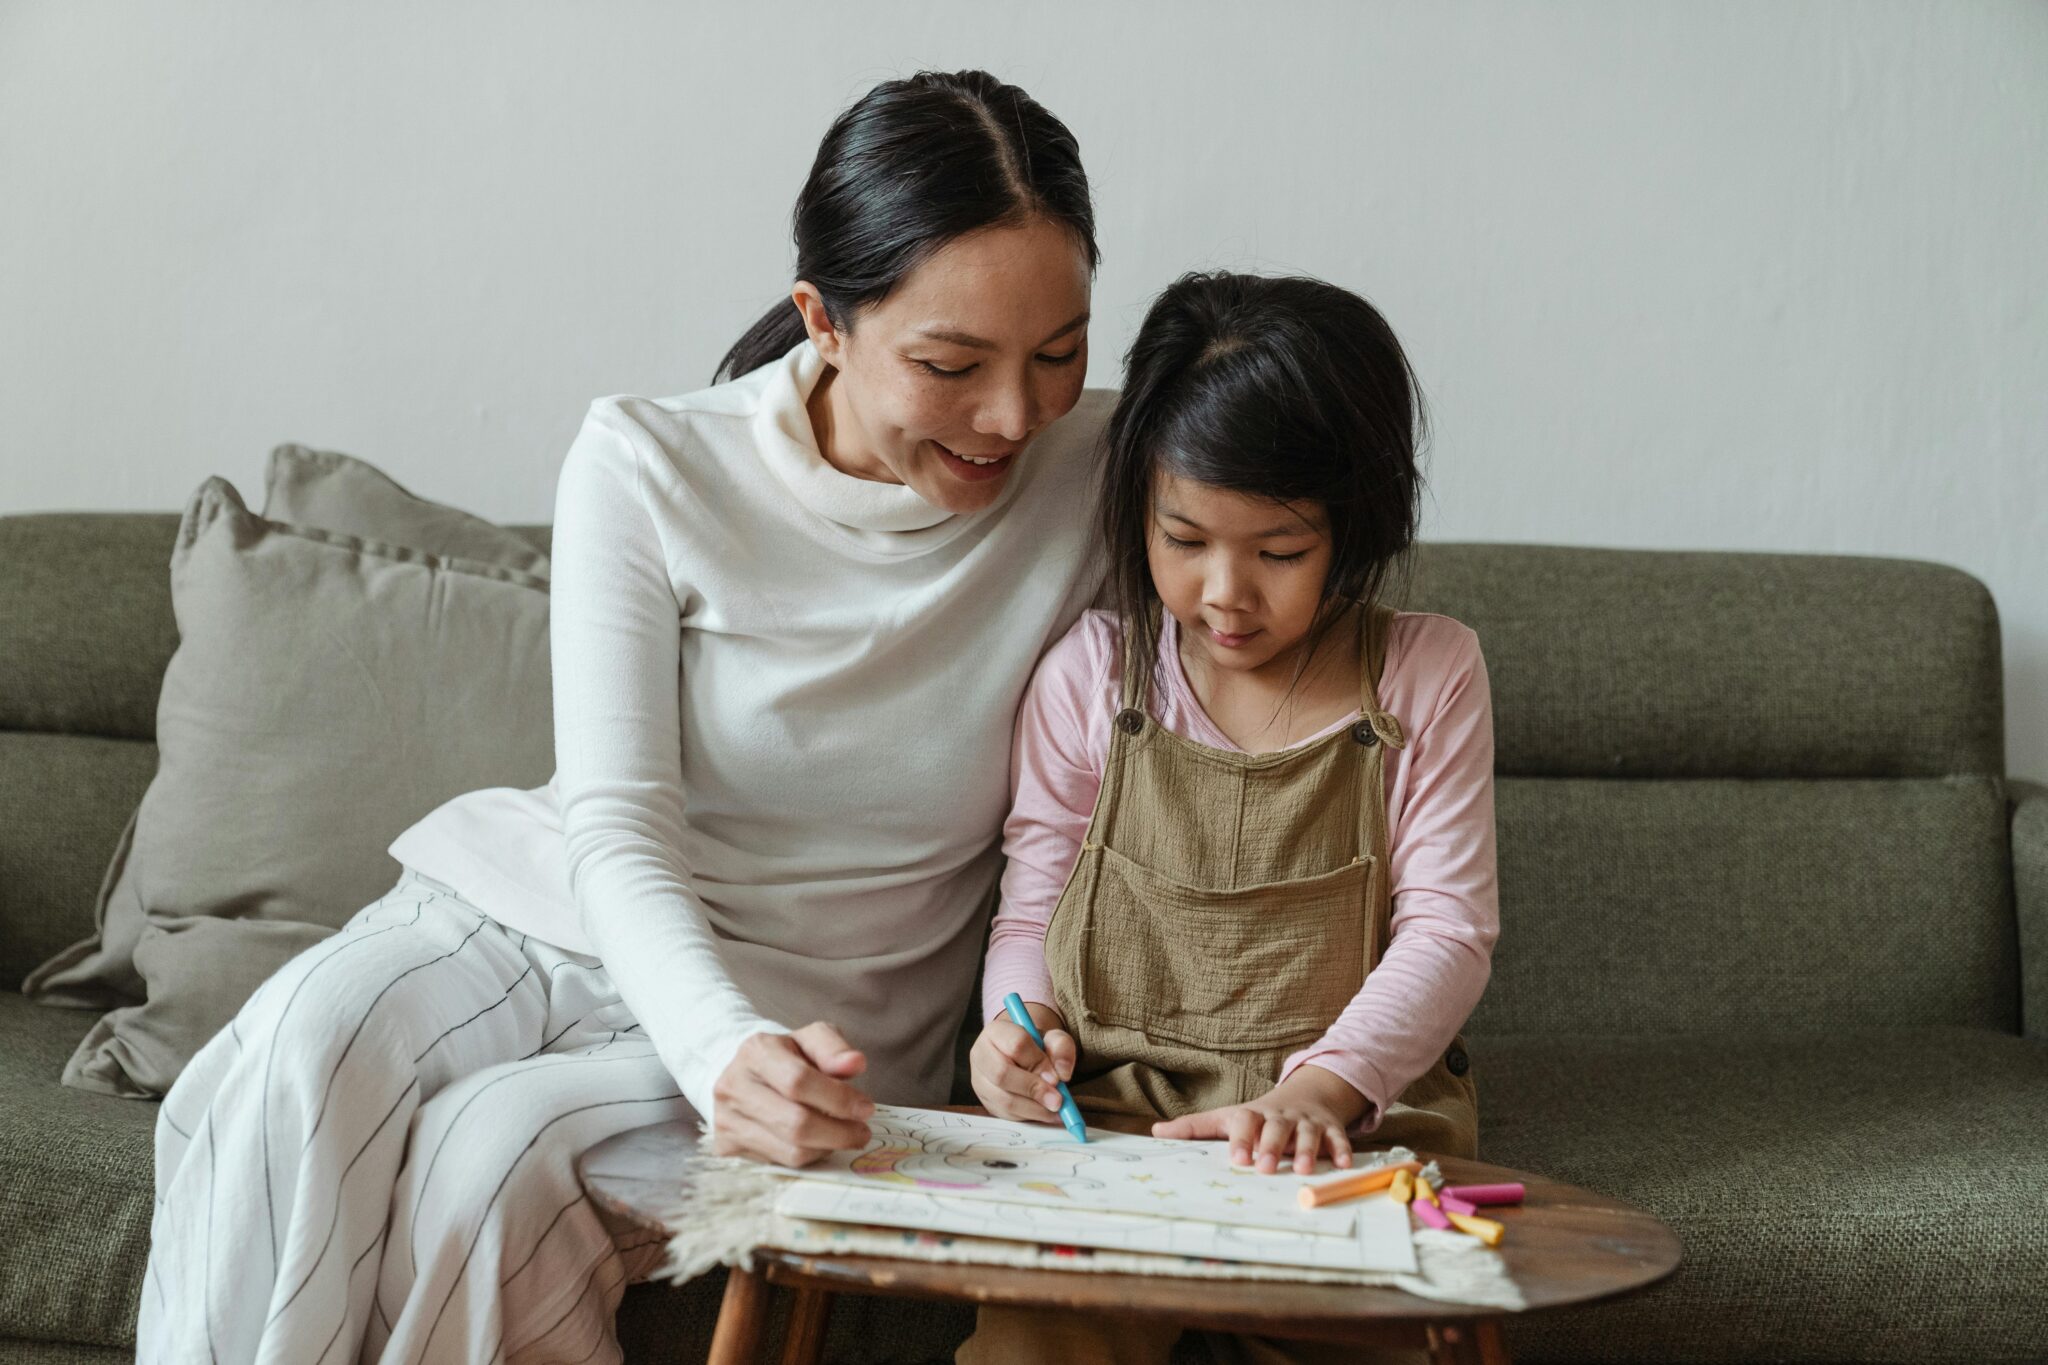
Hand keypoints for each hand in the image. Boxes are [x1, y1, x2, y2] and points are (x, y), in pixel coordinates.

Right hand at [710, 1021, 875, 1167]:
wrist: (746, 1074)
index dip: (838, 1099)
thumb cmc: (787, 1057)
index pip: (799, 1081)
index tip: (866, 1108)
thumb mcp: (812, 1039)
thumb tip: (855, 1063)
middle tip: (862, 1132)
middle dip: (838, 1132)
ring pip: (790, 1151)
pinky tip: (817, 1143)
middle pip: (795, 1123)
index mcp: (756, 1051)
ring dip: (826, 1148)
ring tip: (842, 1136)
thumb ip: (834, 1048)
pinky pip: (779, 1164)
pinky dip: (807, 1157)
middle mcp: (733, 1086)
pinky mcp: (727, 1147)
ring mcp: (726, 1120)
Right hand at [968, 1002, 1077, 1123]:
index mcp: (995, 1031)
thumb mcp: (1053, 1039)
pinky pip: (1006, 1115)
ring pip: (1004, 1099)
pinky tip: (1046, 1113)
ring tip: (1055, 1108)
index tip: (1056, 1077)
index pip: (1016, 1044)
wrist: (1022, 1056)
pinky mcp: (986, 1103)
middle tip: (1057, 1099)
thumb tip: (1062, 1074)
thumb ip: (1061, 1048)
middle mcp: (981, 1055)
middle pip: (1002, 1074)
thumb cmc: (1037, 1046)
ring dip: (1034, 1108)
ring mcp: (980, 1081)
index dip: (1038, 1062)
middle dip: (1033, 1089)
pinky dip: (1030, 1117)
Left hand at [1149, 1065, 1369, 1174]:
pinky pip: (1337, 1138)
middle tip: (1265, 1168)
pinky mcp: (1330, 1128)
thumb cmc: (1258, 1117)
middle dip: (1271, 1147)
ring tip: (1303, 1170)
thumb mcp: (1227, 1118)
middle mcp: (1280, 1116)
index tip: (1237, 1159)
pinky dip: (1342, 1150)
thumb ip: (1195, 1128)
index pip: (1244, 1122)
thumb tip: (1155, 1132)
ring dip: (1307, 1150)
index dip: (1241, 1139)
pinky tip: (1344, 1166)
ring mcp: (1306, 1121)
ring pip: (1308, 1132)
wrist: (1305, 1094)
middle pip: (1276, 1127)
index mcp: (1253, 1115)